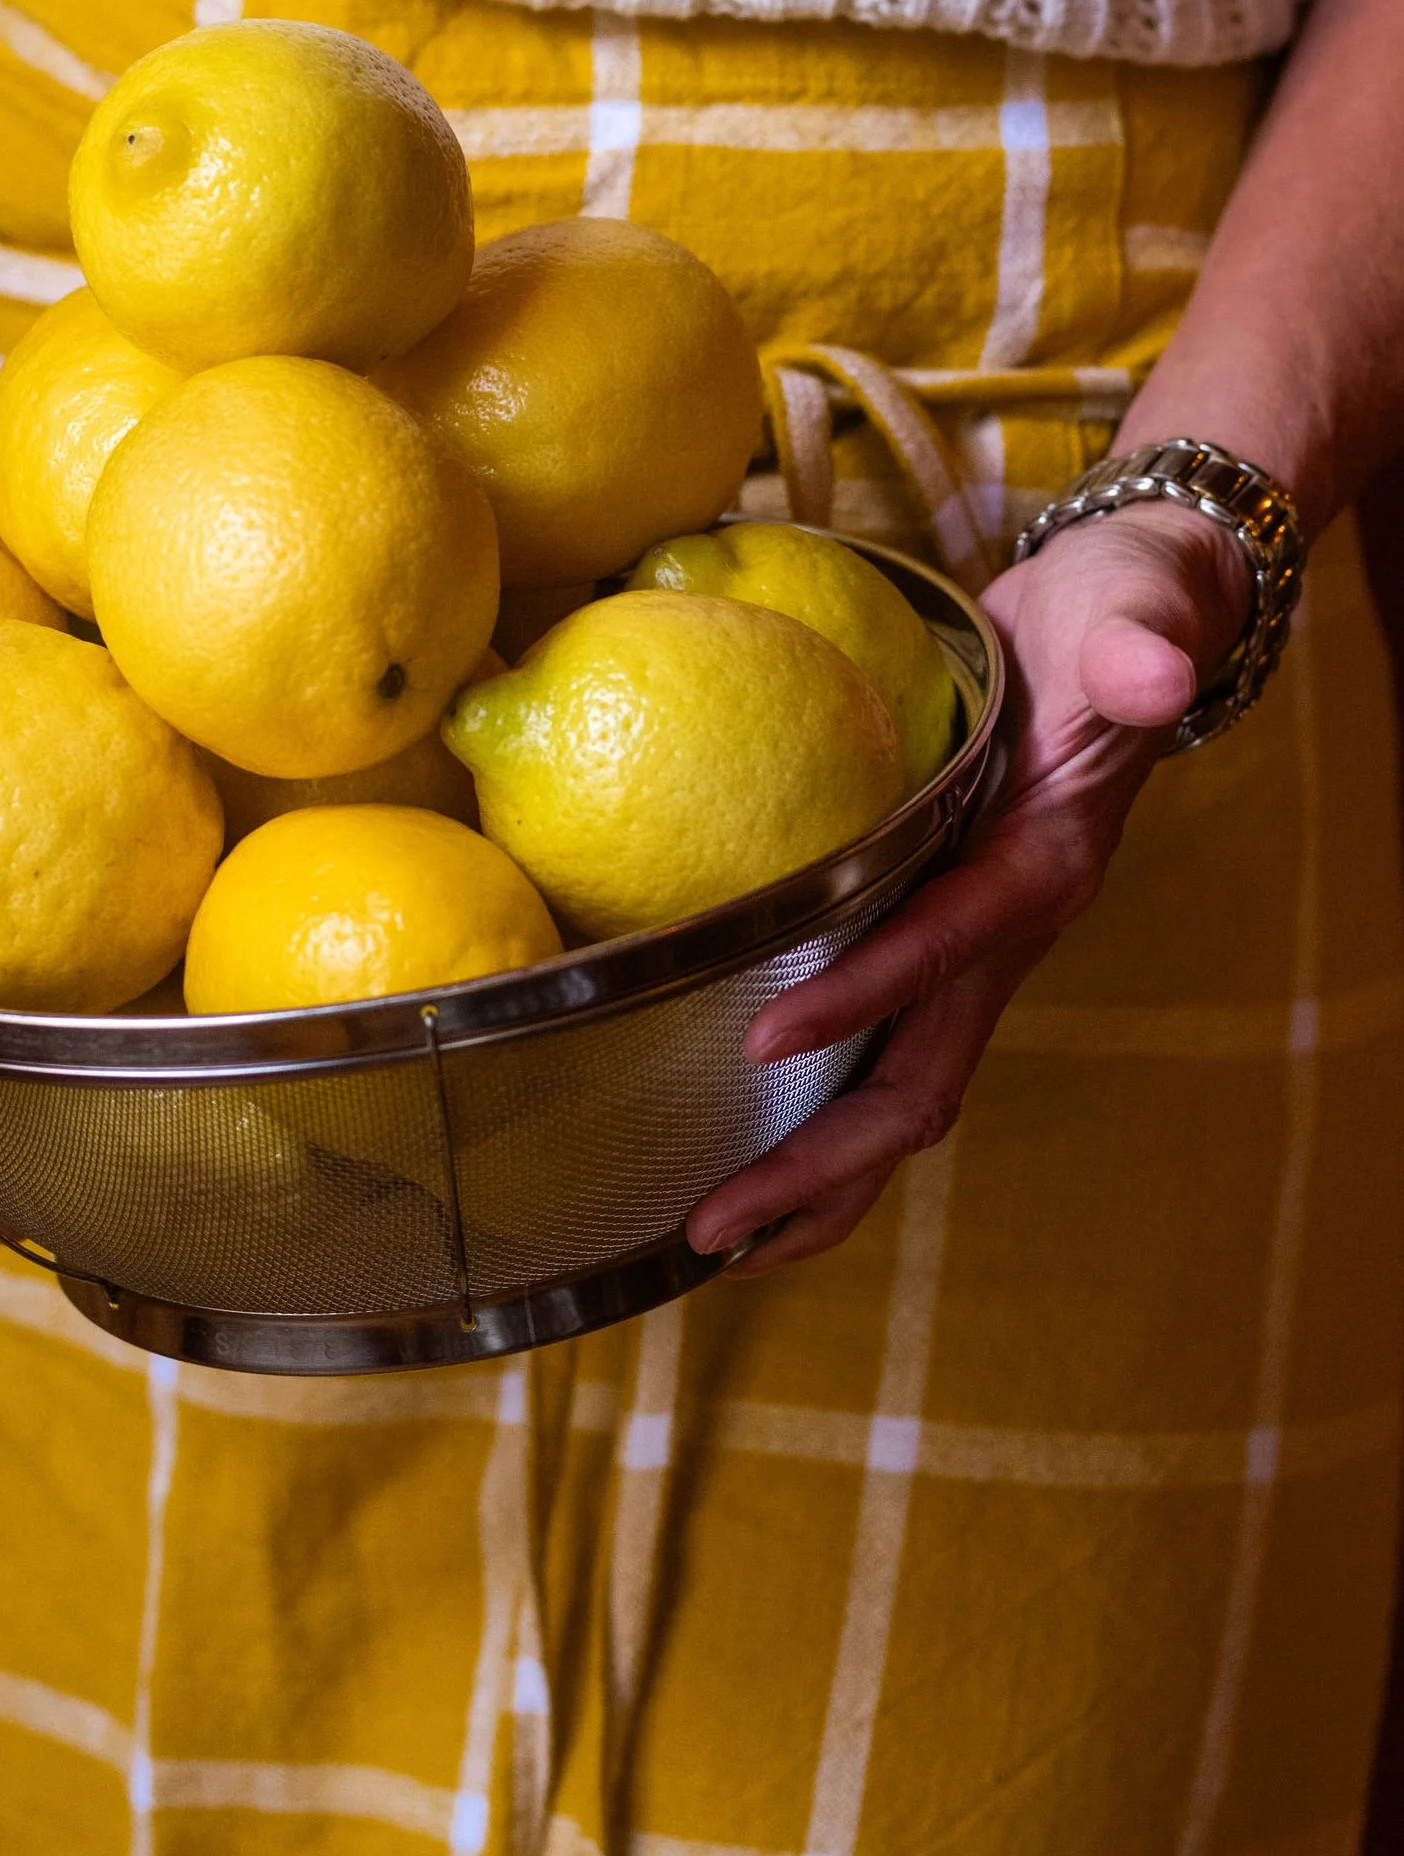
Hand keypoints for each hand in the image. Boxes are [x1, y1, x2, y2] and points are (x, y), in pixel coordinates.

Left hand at [684, 502, 1252, 1272]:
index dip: (862, 995)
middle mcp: (1005, 937)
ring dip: (816, 1183)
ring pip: (898, 1102)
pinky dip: (817, 1131)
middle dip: (820, 1166)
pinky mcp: (937, 950)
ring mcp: (970, 957)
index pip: (944, 949)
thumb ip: (1136, 647)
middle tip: (713, 1226)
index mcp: (1040, 868)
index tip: (763, 1037)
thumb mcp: (1130, 610)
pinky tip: (740, 1160)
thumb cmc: (1119, 612)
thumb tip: (1144, 677)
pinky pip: (880, 1064)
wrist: (1131, 624)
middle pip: (917, 1086)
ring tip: (716, 1246)